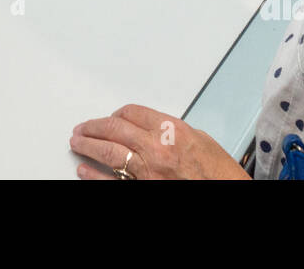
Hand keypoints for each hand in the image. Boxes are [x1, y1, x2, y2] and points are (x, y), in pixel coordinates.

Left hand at [70, 104, 250, 179]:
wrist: (226, 192)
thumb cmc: (219, 173)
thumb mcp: (199, 140)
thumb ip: (172, 131)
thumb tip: (153, 127)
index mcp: (171, 130)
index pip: (132, 112)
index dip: (116, 113)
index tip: (110, 117)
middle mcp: (157, 148)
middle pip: (114, 128)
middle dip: (94, 127)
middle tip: (82, 128)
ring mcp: (147, 171)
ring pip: (108, 152)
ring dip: (88, 145)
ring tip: (77, 142)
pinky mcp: (142, 187)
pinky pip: (111, 180)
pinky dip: (94, 175)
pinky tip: (84, 170)